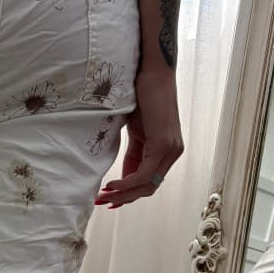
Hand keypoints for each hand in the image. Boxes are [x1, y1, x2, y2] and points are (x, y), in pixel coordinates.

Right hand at [94, 67, 183, 208]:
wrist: (151, 70)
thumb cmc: (142, 94)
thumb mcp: (135, 130)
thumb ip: (133, 152)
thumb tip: (119, 174)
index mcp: (165, 150)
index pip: (148, 182)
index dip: (128, 195)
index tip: (108, 201)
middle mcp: (172, 152)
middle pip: (148, 188)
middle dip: (123, 198)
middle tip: (101, 202)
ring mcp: (170, 149)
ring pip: (147, 185)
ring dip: (123, 194)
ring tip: (102, 196)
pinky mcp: (163, 144)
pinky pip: (144, 174)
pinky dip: (127, 183)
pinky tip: (111, 185)